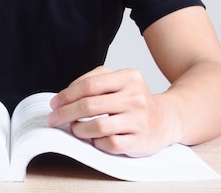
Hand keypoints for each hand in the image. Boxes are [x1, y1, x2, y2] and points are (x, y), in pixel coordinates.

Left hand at [47, 66, 179, 156]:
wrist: (166, 119)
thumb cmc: (133, 99)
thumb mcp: (119, 81)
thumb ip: (94, 81)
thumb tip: (64, 96)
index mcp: (128, 77)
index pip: (89, 85)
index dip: (67, 95)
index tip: (54, 103)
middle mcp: (135, 97)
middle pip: (90, 105)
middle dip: (66, 113)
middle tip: (54, 119)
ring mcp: (139, 120)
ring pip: (98, 126)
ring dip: (79, 129)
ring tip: (74, 129)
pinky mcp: (140, 141)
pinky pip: (110, 143)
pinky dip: (97, 142)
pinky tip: (95, 139)